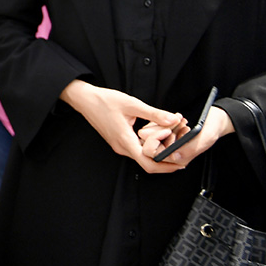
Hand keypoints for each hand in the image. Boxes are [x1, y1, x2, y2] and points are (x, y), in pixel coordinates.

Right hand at [60, 80, 185, 173]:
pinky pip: (136, 149)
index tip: (180, 162)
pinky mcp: (118, 141)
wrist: (85, 99)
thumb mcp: (132, 104)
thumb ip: (154, 114)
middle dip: (166, 162)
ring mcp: (119, 145)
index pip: (148, 164)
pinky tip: (157, 138)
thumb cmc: (104, 101)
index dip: (166, 166)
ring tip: (172, 143)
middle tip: (181, 155)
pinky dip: (149, 147)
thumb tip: (173, 120)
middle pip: (147, 164)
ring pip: (142, 157)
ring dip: (158, 153)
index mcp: (125, 140)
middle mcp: (121, 147)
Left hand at [140, 106, 234, 168]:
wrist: (217, 119)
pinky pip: (156, 129)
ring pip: (151, 135)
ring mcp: (170, 145)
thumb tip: (174, 156)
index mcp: (179, 158)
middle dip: (158, 130)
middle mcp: (172, 153)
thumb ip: (190, 148)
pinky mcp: (170, 136)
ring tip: (178, 120)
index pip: (152, 153)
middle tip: (173, 122)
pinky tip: (176, 119)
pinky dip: (164, 122)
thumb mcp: (205, 137)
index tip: (167, 128)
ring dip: (162, 124)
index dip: (155, 138)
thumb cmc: (213, 127)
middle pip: (149, 143)